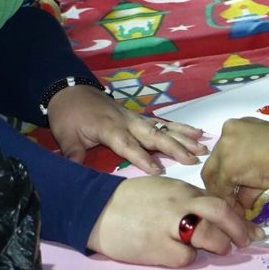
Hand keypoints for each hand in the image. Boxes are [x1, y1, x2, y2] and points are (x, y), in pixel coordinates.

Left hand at [46, 85, 206, 173]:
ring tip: (203, 145)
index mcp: (109, 127)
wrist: (70, 90)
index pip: (128, 145)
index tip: (160, 172)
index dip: (143, 159)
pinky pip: (162, 122)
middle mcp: (127, 121)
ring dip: (183, 137)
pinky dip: (180, 127)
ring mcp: (135, 117)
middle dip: (174, 147)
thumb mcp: (65, 137)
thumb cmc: (68, 115)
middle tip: (193, 158)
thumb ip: (74, 156)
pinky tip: (196, 132)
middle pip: (153, 135)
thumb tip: (77, 179)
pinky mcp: (138, 116)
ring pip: (162, 127)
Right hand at [87, 176, 261, 265]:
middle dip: (239, 228)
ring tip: (222, 247)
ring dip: (221, 244)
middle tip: (249, 238)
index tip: (251, 225)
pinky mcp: (158, 248)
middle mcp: (179, 203)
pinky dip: (190, 257)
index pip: (218, 199)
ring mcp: (169, 225)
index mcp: (182, 188)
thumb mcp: (163, 188)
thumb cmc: (131, 199)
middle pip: (220, 212)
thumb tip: (213, 210)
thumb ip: (188, 197)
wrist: (98, 211)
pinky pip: (186, 257)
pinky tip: (184, 253)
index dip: (238, 214)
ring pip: (209, 236)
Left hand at [201, 118, 268, 205]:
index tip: (235, 188)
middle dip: (220, 185)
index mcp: (236, 127)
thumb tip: (243, 202)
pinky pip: (221, 190)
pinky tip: (240, 210)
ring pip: (213, 178)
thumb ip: (249, 178)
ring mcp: (224, 149)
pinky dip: (228, 202)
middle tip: (233, 201)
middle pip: (212, 165)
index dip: (226, 174)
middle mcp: (226, 133)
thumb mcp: (265, 159)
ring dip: (224, 195)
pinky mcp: (226, 167)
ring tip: (238, 208)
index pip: (221, 154)